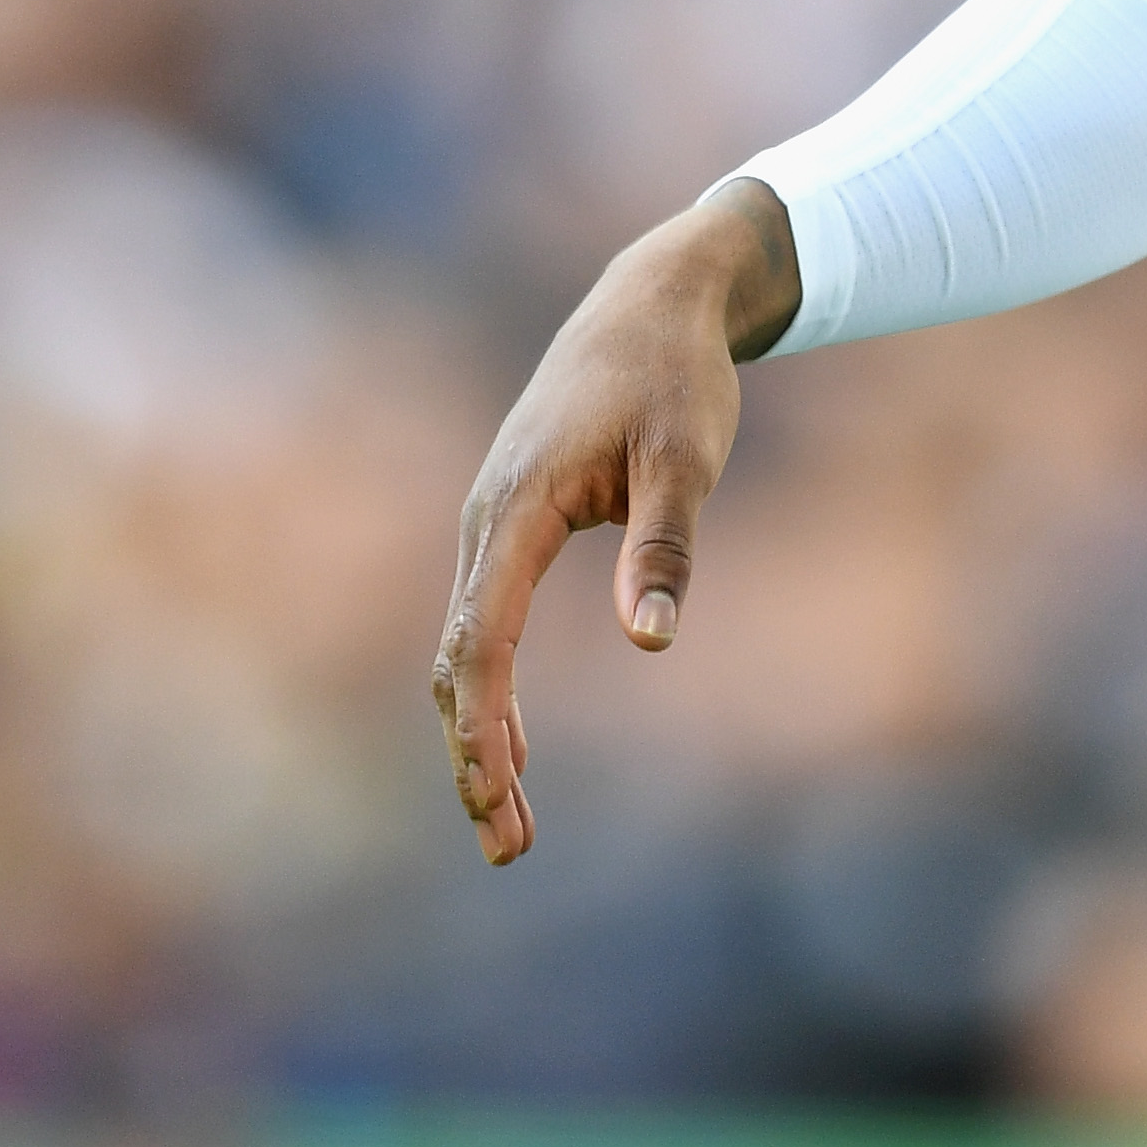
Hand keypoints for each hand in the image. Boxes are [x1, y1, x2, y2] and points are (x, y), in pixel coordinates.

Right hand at [431, 179, 798, 866]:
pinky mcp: (512, 526)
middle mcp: (486, 520)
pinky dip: (491, 693)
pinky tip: (516, 749)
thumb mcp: (687, 457)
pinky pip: (483, 625)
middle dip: (475, 757)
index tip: (495, 796)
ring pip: (464, 650)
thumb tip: (652, 640)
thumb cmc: (676, 377)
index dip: (484, 724)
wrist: (653, 301)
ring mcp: (492, 523)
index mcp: (517, 507)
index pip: (481, 637)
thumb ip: (666, 546)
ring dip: (480, 736)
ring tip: (510, 828)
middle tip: (508, 845)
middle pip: (458, 661)